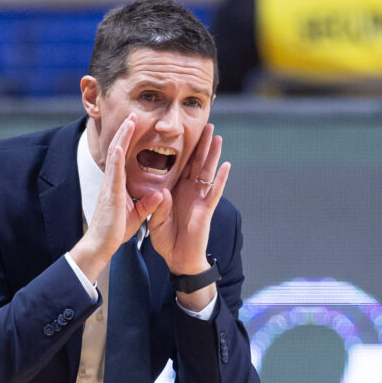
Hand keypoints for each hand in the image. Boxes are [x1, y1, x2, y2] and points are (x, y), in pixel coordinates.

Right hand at [67, 115, 162, 286]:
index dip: (128, 140)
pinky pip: (113, 171)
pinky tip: (120, 143)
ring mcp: (110, 185)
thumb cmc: (115, 231)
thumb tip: (159, 193)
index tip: (134, 126)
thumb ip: (148, 204)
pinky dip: (116, 156)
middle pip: (118, 149)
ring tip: (129, 120)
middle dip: (125, 131)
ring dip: (122, 137)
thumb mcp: (137, 215)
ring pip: (115, 155)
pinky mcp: (110, 193)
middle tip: (132, 115)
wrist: (102, 244)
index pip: (123, 157)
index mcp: (118, 184)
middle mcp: (112, 181)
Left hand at [150, 125, 225, 299]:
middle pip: (196, 162)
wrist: (178, 258)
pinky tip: (226, 165)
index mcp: (176, 190)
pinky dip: (221, 179)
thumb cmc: (166, 239)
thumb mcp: (155, 220)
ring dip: (212, 154)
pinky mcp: (207, 210)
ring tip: (217, 136)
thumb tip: (162, 192)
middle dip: (201, 143)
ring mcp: (200, 199)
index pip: (179, 165)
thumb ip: (157, 206)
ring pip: (208, 172)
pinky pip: (215, 192)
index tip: (183, 130)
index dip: (182, 148)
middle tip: (206, 123)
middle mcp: (189, 191)